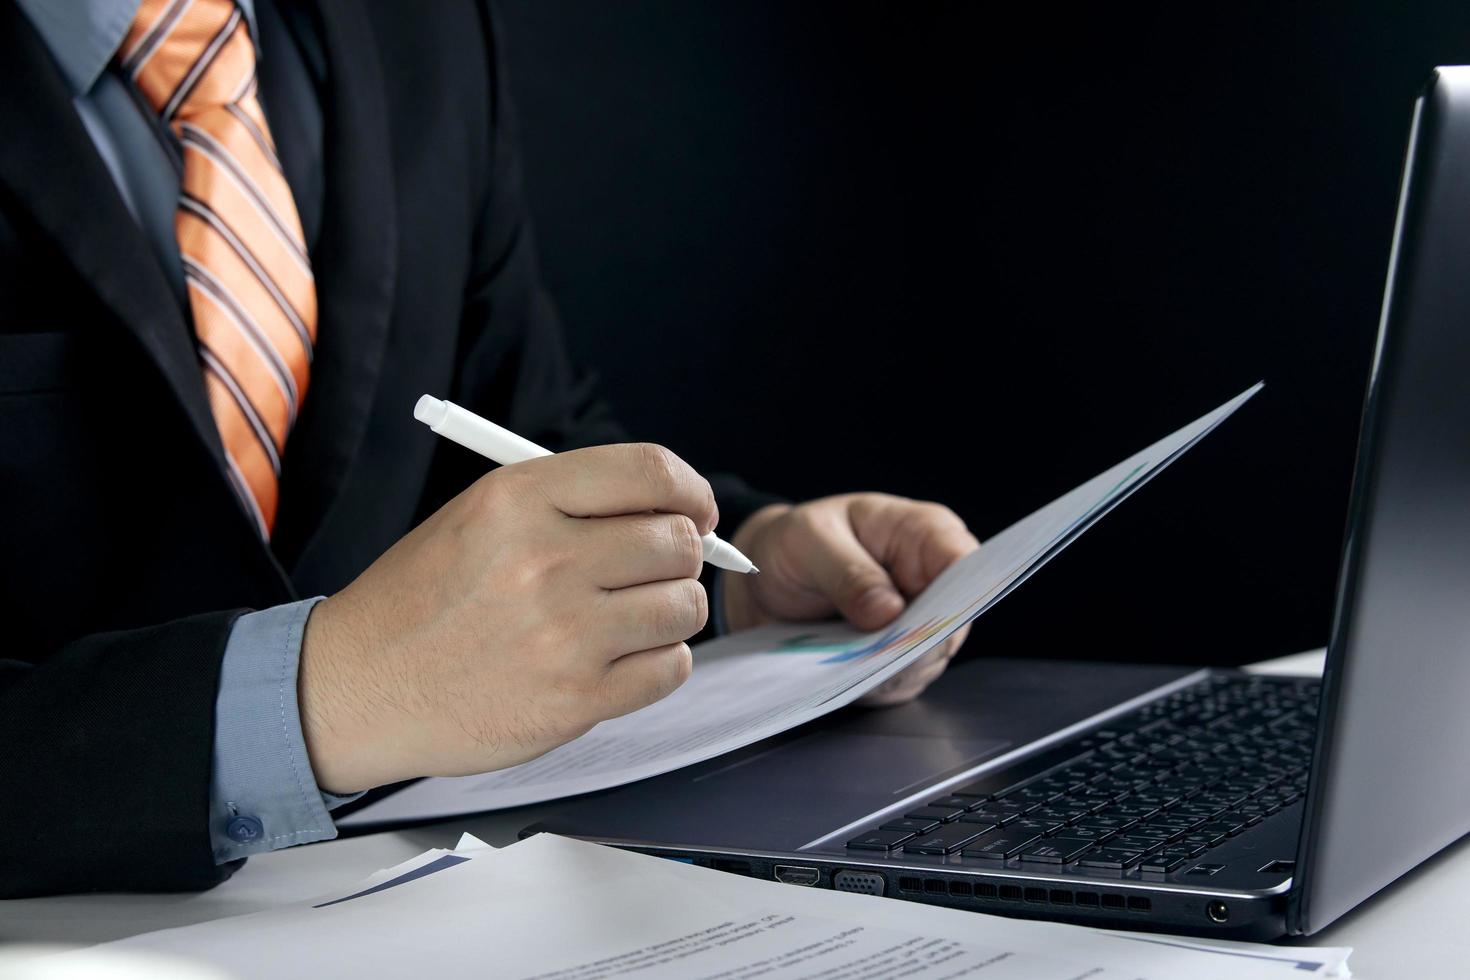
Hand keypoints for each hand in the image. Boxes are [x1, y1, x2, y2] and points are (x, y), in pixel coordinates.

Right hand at [298, 444, 715, 794]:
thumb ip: (572, 503)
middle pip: (678, 542)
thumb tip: (676, 509)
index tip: (695, 510)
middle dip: (680, 555)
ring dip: (672, 611)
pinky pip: (671, 668)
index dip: (690, 491)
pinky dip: (659, 662)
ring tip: (630, 618)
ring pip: (685, 606)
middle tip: (654, 571)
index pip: (651, 471)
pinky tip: (619, 659)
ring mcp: (563, 635)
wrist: (358, 687)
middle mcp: (544, 561)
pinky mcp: (574, 701)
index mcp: (518, 499)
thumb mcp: (481, 515)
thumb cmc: (425, 598)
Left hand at [723, 494, 979, 705]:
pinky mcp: (899, 658)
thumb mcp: (809, 541)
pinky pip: (900, 682)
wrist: (765, 580)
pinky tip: (843, 674)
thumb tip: (888, 612)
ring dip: (890, 669)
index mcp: (922, 533)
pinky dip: (874, 685)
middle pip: (954, 622)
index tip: (924, 622)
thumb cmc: (794, 543)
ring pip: (929, 660)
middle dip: (917, 644)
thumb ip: (848, 571)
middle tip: (874, 653)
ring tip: (846, 661)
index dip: (957, 595)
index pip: (965, 563)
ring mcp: (919, 624)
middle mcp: (931, 580)